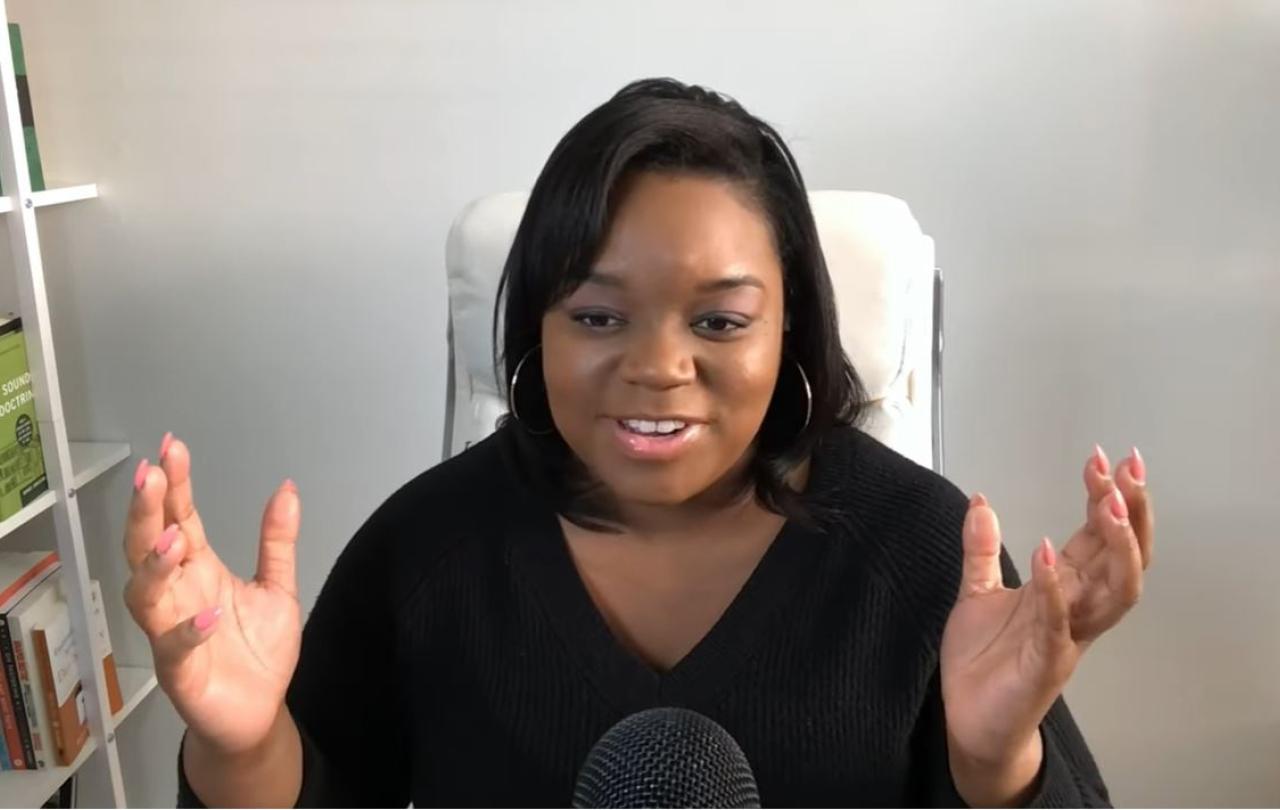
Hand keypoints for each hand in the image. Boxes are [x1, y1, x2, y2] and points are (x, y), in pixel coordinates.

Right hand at [123, 433, 302, 754]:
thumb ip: (277, 540)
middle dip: (146, 511)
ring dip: (156, 566)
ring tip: (175, 539)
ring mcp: (173, 632)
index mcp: (200, 570)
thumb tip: (287, 488)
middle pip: (148, 546)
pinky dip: (188, 630)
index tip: (170, 447)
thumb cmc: (257, 652)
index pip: (180, 518)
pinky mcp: (181, 672)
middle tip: (150, 476)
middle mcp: (178, 595)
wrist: (259, 712)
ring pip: (145, 594)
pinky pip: (175, 648)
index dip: (173, 484)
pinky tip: (209, 613)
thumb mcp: (277, 586)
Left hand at [940, 446, 1153, 804]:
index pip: (1098, 536)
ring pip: (1114, 592)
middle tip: (1127, 469)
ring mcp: (1067, 637)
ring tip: (1106, 506)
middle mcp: (1077, 609)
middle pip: (1122, 557)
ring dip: (1114, 548)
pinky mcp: (1046, 663)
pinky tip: (1046, 554)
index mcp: (1064, 588)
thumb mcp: (977, 592)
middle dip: (1130, 512)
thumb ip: (981, 548)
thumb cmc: (985, 663)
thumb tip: (981, 500)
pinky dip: (1054, 588)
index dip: (1105, 496)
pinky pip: (1058, 623)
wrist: (969, 720)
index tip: (1102, 457)